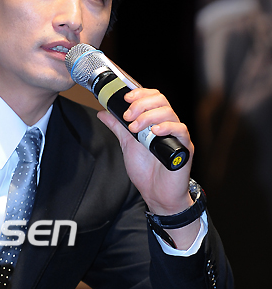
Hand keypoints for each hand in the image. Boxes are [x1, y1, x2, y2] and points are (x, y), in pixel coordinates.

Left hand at [98, 88, 199, 248]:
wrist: (156, 195)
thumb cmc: (146, 171)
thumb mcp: (127, 144)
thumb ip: (117, 127)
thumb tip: (103, 112)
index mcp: (155, 121)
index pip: (153, 97)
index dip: (140, 93)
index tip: (126, 98)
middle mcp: (167, 125)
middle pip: (160, 100)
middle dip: (141, 104)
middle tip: (128, 116)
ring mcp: (177, 135)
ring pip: (168, 112)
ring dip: (148, 116)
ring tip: (135, 128)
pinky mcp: (185, 147)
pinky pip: (180, 130)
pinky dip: (166, 127)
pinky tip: (154, 132)